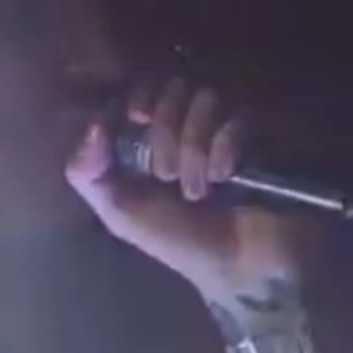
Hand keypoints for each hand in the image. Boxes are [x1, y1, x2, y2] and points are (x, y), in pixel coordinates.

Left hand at [65, 77, 306, 302]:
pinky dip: (223, 150)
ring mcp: (230, 125)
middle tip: (166, 176)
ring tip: (198, 191)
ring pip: (206, 98)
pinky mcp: (263, 133)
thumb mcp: (121, 214)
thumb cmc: (182, 240)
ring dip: (194, 148)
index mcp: (155, 134)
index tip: (137, 118)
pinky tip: (225, 180)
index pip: (145, 85)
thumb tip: (92, 128)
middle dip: (166, 131)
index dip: (139, 94)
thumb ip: (89, 175)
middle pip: (174, 86)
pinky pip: (237, 118)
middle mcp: (193, 122)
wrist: (239, 266)